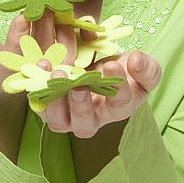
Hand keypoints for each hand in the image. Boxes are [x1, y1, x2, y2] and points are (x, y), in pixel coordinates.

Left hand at [28, 0, 161, 137]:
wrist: (97, 65)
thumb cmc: (123, 71)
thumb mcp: (142, 68)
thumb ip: (146, 67)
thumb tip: (136, 60)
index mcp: (118, 108)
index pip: (119, 103)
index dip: (116, 86)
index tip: (112, 64)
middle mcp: (92, 118)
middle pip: (85, 122)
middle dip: (81, 103)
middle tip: (79, 82)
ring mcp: (68, 115)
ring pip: (59, 119)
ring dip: (55, 100)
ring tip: (56, 75)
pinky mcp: (48, 105)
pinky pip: (40, 102)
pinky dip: (37, 87)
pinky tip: (40, 64)